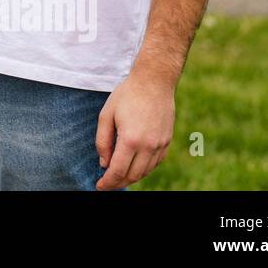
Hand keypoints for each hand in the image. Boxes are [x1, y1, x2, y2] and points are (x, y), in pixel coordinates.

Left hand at [94, 67, 175, 189]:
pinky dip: (144, 169)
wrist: (154, 81)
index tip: (100, 186)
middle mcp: (148, 145)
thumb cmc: (127, 95)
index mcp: (131, 139)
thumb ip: (102, 142)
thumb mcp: (106, 115)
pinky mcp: (167, 141)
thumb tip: (103, 163)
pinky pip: (155, 163)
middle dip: (118, 183)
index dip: (108, 182)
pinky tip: (134, 166)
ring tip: (119, 176)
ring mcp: (160, 144)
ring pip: (145, 172)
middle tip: (107, 183)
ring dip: (131, 177)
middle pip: (133, 175)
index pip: (118, 171)